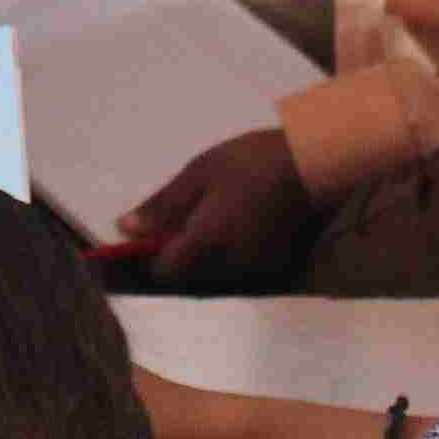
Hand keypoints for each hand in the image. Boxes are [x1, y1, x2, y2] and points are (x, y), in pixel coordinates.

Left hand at [120, 126, 325, 289]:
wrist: (314, 165)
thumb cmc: (250, 163)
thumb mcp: (199, 173)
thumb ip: (162, 206)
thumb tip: (125, 229)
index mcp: (205, 244)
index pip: (163, 272)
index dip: (148, 257)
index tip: (145, 235)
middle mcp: (228, 266)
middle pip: (187, 275)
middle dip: (176, 253)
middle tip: (181, 216)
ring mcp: (254, 269)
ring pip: (212, 273)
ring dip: (202, 253)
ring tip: (209, 214)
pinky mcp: (274, 266)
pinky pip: (237, 268)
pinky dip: (227, 252)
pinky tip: (234, 223)